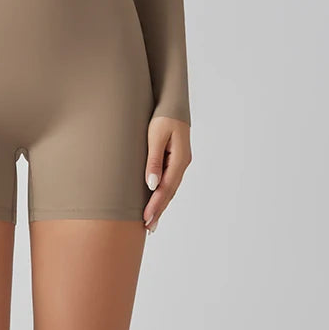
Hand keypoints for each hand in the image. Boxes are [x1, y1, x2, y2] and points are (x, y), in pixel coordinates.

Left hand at [143, 116, 190, 232]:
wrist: (172, 101)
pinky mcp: (175, 160)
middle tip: (148, 228)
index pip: (166, 188)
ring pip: (170, 188)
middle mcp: (182, 163)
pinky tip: (156, 202)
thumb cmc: (162, 116)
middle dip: (159, 210)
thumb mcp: (155, 136)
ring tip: (150, 221)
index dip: (156, 205)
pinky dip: (162, 194)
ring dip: (161, 205)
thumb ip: (153, 160)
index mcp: (180, 159)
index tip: (146, 218)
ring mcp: (180, 162)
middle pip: (170, 192)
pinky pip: (169, 181)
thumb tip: (152, 184)